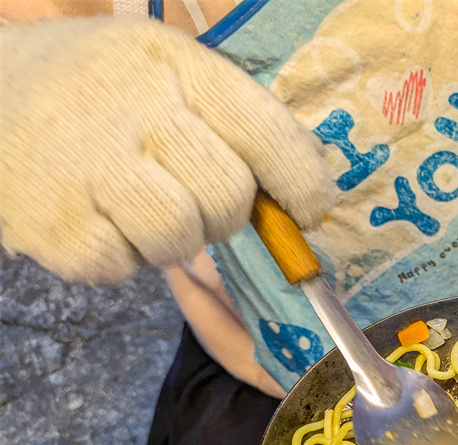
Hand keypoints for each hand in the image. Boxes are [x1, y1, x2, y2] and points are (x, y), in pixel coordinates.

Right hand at [0, 18, 330, 282]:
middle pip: (227, 198)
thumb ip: (234, 119)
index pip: (266, 134)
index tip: (306, 211)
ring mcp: (85, 167)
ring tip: (141, 209)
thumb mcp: (165, 72)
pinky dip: (119, 256)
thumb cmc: (95, 91)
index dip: (300, 185)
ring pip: (179, 238)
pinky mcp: (50, 223)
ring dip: (172, 240)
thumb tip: (307, 183)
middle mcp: (132, 108)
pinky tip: (96, 218)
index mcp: (173, 65)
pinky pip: (121, 267)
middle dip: (225, 215)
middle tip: (197, 202)